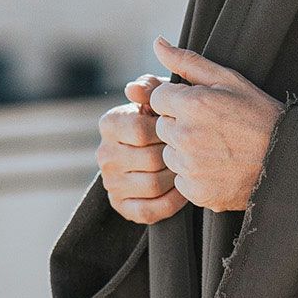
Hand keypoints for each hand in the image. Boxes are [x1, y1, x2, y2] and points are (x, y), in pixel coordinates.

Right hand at [97, 76, 187, 225]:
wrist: (157, 153)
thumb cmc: (164, 121)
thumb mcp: (161, 100)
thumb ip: (152, 88)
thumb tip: (133, 89)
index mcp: (110, 123)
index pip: (140, 130)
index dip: (167, 132)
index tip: (182, 129)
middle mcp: (104, 154)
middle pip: (150, 159)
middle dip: (176, 156)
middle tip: (193, 153)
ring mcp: (111, 182)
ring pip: (153, 185)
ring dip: (177, 179)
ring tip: (189, 169)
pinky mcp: (121, 206)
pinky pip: (151, 210)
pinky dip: (172, 202)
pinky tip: (183, 190)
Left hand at [149, 37, 283, 213]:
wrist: (287, 160)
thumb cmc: (259, 115)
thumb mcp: (229, 80)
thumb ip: (188, 62)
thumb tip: (157, 44)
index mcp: (191, 104)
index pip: (158, 99)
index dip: (177, 102)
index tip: (199, 108)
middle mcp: (186, 136)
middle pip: (161, 128)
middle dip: (179, 126)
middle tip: (211, 130)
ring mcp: (190, 167)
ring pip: (169, 156)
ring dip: (185, 153)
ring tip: (216, 150)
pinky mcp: (197, 192)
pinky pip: (181, 181)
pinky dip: (194, 177)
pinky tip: (218, 168)